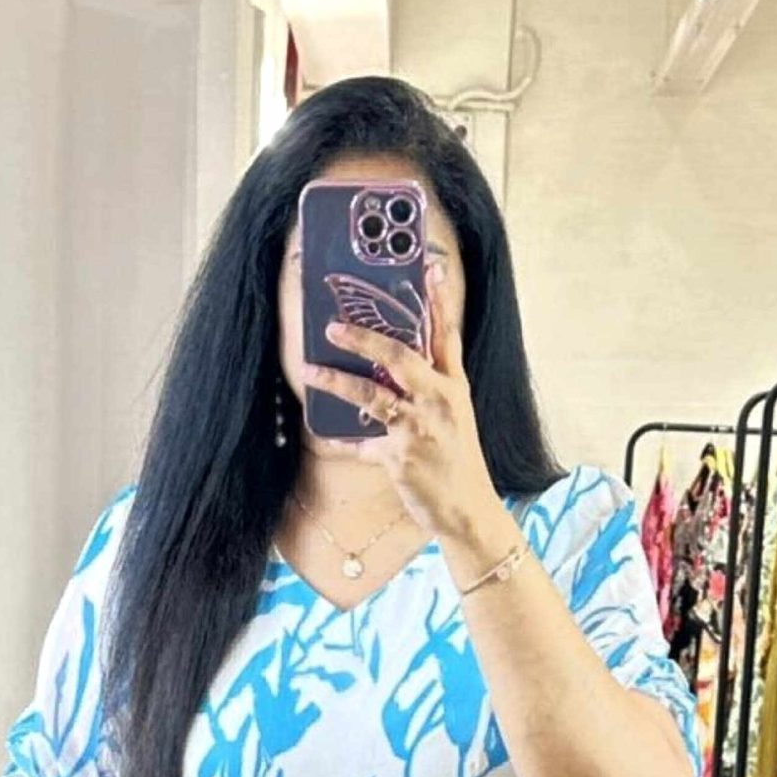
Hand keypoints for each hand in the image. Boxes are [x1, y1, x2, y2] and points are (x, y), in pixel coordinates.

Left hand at [301, 278, 507, 553]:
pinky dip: (340, 439)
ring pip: (370, 394)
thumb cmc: (457, 462)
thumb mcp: (454, 419)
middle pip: (400, 356)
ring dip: (336, 380)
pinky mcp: (399, 456)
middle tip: (334, 327)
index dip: (439, 301)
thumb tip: (393, 375)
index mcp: (454, 386)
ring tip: (309, 369)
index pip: (447, 335)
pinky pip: (359, 443)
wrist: (467, 508)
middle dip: (365, 338)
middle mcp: (439, 400)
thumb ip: (427, 392)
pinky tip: (322, 432)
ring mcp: (418, 427)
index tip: (431, 268)